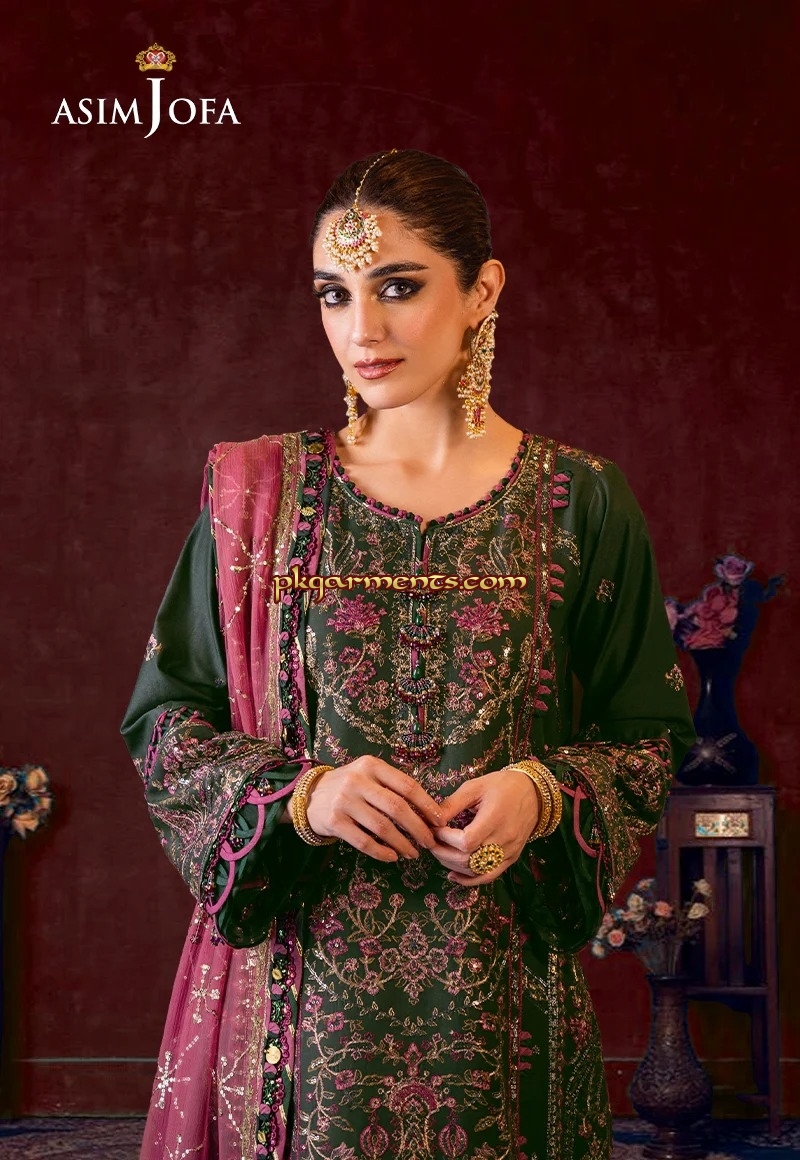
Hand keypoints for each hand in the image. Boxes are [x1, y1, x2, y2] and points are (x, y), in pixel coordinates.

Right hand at [302, 755, 443, 862]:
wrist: (310, 795)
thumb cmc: (349, 786)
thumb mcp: (368, 775)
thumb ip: (392, 786)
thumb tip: (428, 810)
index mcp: (371, 765)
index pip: (406, 785)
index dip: (426, 804)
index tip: (439, 820)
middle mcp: (357, 781)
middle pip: (397, 807)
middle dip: (418, 828)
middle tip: (429, 842)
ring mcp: (344, 801)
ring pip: (382, 827)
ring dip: (402, 843)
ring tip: (413, 853)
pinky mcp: (335, 822)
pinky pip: (364, 841)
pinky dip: (381, 852)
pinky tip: (392, 857)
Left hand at [429, 767, 539, 884]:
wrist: (533, 793)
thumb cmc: (502, 786)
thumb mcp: (475, 787)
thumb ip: (453, 804)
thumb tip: (431, 819)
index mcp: (494, 818)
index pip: (466, 841)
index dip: (446, 839)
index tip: (435, 828)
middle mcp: (504, 839)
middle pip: (468, 859)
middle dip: (443, 853)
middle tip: (431, 842)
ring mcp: (509, 852)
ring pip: (476, 870)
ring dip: (452, 865)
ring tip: (439, 853)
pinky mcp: (511, 858)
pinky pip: (489, 876)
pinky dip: (469, 880)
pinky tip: (453, 875)